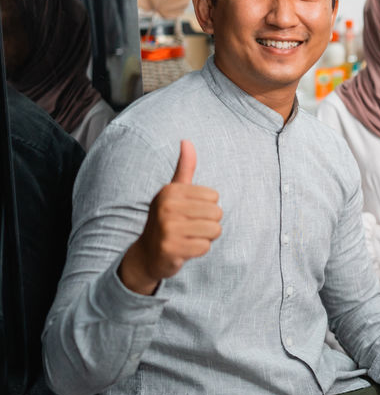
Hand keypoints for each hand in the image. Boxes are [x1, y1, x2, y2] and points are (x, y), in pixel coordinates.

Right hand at [117, 140, 222, 294]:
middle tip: (188, 227)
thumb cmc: (168, 219)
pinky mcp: (171, 248)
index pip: (214, 196)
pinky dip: (198, 250)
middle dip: (208, 223)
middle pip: (217, 213)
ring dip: (205, 237)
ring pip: (214, 230)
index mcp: (170, 191)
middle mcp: (167, 207)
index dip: (207, 207)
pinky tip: (183, 249)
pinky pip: (205, 247)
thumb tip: (186, 140)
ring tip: (187, 237)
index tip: (188, 212)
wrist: (147, 254)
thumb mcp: (173, 192)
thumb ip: (184, 168)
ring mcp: (167, 228)